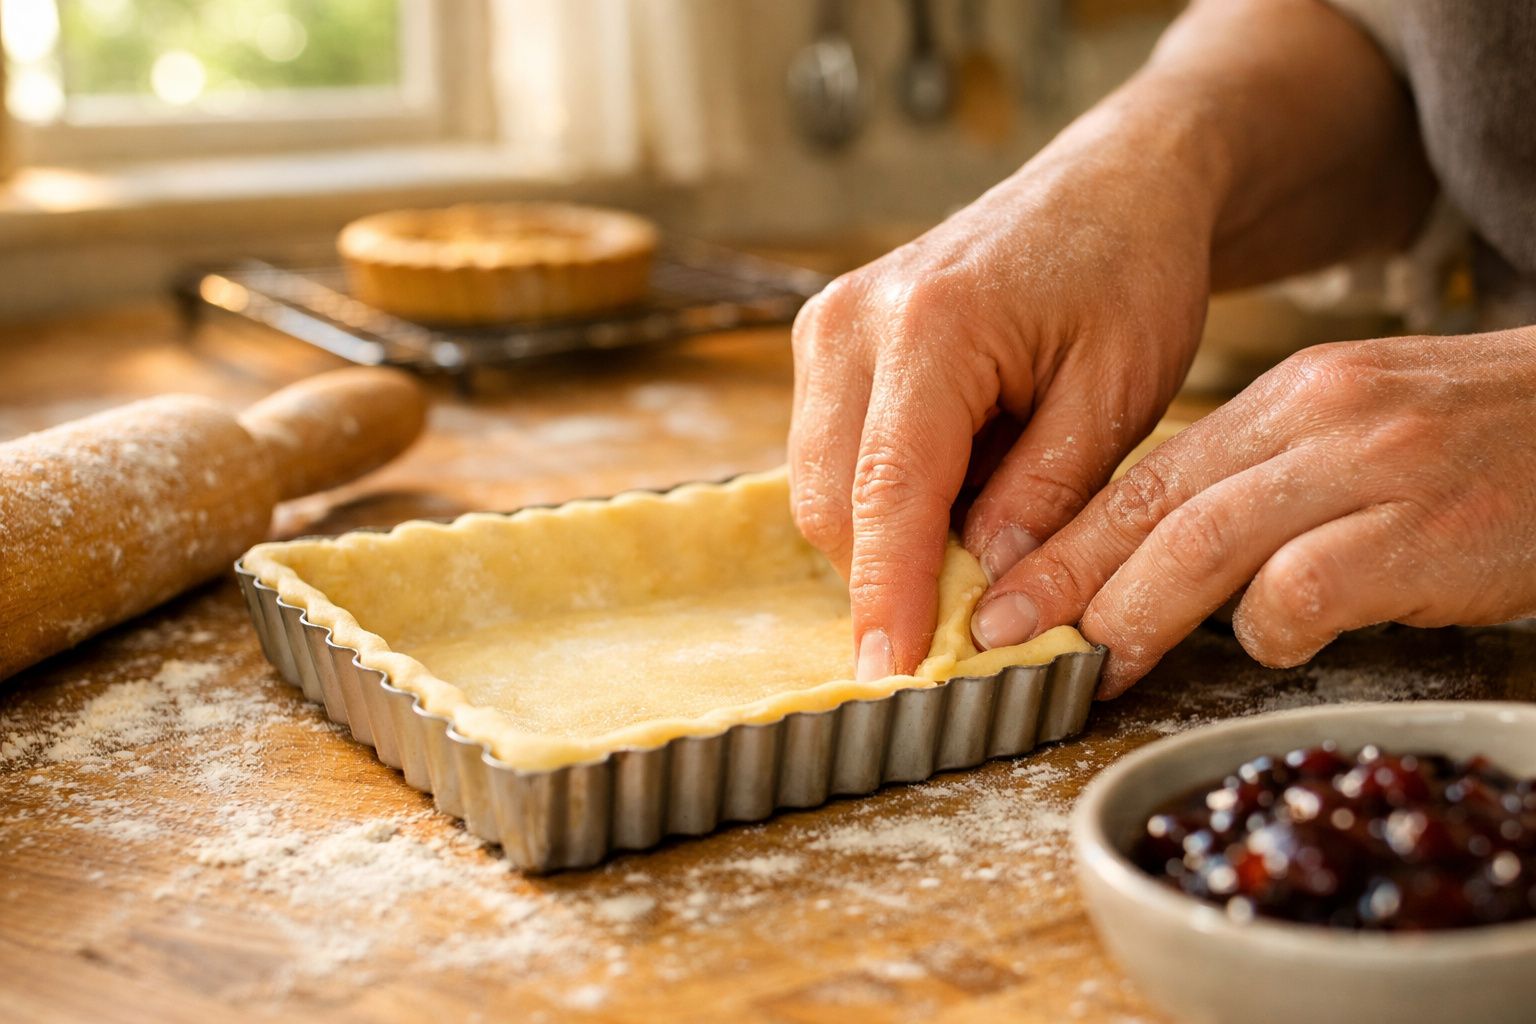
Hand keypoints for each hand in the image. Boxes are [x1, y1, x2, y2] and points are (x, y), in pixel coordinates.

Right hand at [789, 103, 1217, 680]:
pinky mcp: (826, 343)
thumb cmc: (1128, 273)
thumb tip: (985, 592)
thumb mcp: (1119, 393)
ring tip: (984, 531)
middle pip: (830, 501)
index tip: (891, 679)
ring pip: (820, 486)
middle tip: (973, 624)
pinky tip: (958, 489)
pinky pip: (831, 457)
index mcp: (931, 325)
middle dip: (888, 577)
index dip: (887, 596)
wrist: (1107, 187)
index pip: (888, 493)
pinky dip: (884, 501)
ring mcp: (827, 327)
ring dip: (887, 538)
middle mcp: (853, 321)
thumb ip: (1047, 496)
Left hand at [976, 327, 1535, 694]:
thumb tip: (1155, 564)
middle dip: (1067, 579)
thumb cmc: (1475, 448)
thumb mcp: (1355, 437)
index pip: (1146, 474)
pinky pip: (1306, 587)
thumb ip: (1261, 485)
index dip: (1064, 540)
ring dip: (1136, 612)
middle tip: (1005, 636)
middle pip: (1155, 505)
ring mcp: (1369, 468)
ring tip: (1095, 664)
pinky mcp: (1420, 528)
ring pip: (1206, 543)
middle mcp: (1315, 417)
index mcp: (1288, 396)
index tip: (1005, 595)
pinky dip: (1273, 627)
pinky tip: (1279, 640)